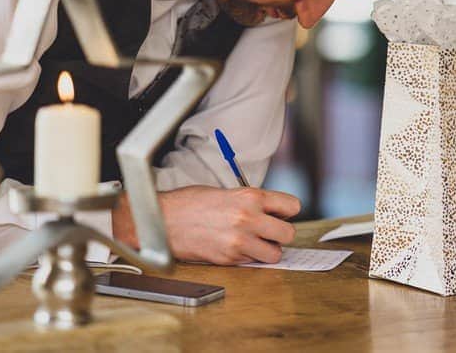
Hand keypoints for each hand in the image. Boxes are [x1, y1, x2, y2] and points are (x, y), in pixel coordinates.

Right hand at [112, 185, 299, 264]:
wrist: (163, 220)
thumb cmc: (190, 203)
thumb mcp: (226, 192)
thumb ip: (250, 202)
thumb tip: (270, 212)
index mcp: (250, 197)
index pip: (292, 205)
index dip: (286, 211)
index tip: (280, 213)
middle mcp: (249, 219)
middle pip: (289, 233)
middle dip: (280, 233)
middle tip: (268, 231)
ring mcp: (239, 241)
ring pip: (275, 254)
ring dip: (268, 250)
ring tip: (254, 243)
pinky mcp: (229, 259)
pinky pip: (253, 262)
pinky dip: (249, 258)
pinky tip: (235, 248)